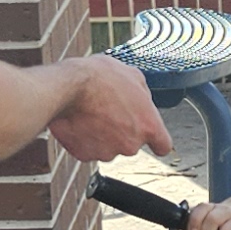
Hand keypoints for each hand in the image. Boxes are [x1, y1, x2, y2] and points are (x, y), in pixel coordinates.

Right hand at [49, 55, 175, 164]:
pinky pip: (87, 148)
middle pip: (130, 142)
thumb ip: (143, 93)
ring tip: (90, 111)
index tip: (150, 137)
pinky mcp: (85, 155)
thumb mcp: (132, 74)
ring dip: (102, 134)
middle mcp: (131, 144)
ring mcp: (107, 153)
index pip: (163, 146)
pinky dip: (83, 138)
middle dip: (121, 130)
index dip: (156, 141)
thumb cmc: (100, 78)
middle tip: (108, 109)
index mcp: (148, 126)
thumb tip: (143, 98)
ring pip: (108, 146)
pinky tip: (79, 120)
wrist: (67, 88)